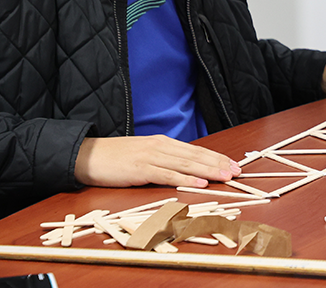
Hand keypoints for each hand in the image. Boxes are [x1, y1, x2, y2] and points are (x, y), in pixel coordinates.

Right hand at [74, 136, 240, 187]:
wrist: (88, 155)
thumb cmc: (116, 158)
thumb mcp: (145, 155)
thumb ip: (164, 160)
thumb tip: (186, 169)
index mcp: (163, 143)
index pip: (196, 150)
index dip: (216, 157)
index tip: (233, 164)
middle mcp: (160, 146)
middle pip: (195, 156)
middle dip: (218, 163)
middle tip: (237, 172)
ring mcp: (151, 157)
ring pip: (186, 164)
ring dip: (208, 171)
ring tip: (226, 176)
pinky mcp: (140, 169)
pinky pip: (167, 174)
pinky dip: (185, 179)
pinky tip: (199, 183)